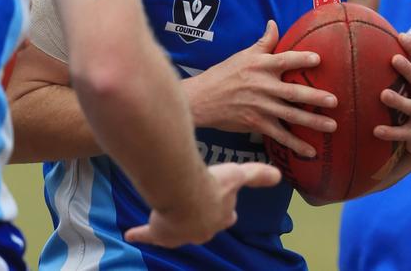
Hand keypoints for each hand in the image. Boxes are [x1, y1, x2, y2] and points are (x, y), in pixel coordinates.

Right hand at [124, 161, 280, 246]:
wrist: (184, 194)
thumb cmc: (213, 184)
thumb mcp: (238, 175)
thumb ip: (257, 174)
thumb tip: (279, 175)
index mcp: (220, 216)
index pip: (226, 216)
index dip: (226, 211)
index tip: (227, 209)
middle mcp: (201, 229)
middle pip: (202, 225)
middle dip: (200, 219)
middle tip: (195, 209)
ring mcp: (179, 232)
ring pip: (177, 229)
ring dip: (173, 223)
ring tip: (169, 216)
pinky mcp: (159, 232)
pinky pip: (148, 234)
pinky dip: (140, 234)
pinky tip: (131, 234)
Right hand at [184, 20, 337, 157]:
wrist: (203, 99)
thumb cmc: (224, 74)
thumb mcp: (243, 54)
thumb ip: (264, 41)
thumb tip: (274, 23)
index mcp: (260, 66)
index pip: (284, 60)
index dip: (301, 59)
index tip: (319, 59)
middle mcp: (263, 86)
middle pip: (293, 92)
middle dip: (315, 97)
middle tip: (334, 101)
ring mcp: (261, 107)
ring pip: (290, 115)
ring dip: (312, 122)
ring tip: (332, 126)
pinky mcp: (257, 123)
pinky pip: (280, 136)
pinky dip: (295, 145)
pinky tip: (311, 151)